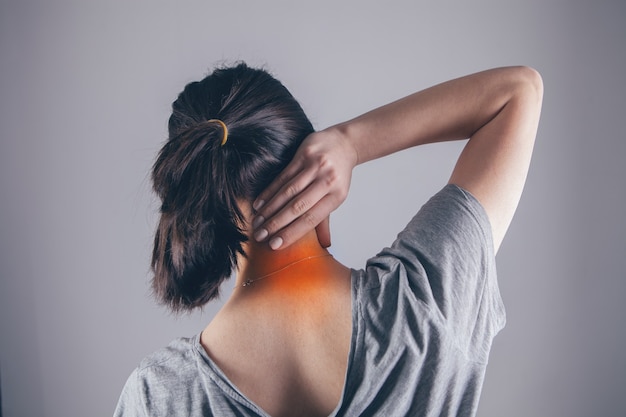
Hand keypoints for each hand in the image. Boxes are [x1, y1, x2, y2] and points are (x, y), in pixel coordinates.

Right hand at [251, 128, 357, 249]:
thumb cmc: (337, 176)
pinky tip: (259, 203)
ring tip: (257, 222)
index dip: (292, 232)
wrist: (344, 143)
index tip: (275, 245)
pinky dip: (269, 191)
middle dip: (276, 223)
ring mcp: (315, 166)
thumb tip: (325, 246)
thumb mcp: (335, 197)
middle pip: (298, 206)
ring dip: (270, 209)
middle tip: (260, 236)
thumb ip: (325, 220)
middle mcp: (327, 181)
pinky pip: (283, 176)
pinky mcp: (303, 155)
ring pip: (288, 192)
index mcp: (337, 196)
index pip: (311, 219)